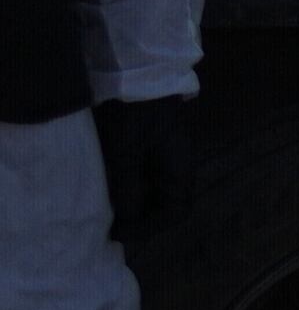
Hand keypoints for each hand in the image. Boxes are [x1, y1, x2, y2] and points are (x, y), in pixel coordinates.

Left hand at [93, 93, 201, 249]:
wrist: (133, 76)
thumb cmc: (133, 115)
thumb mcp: (124, 154)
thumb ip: (127, 189)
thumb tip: (127, 219)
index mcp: (179, 170)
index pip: (175, 212)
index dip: (150, 228)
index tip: (121, 233)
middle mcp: (176, 167)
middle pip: (166, 205)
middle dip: (141, 220)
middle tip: (111, 227)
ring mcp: (164, 157)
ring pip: (154, 193)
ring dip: (135, 206)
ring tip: (109, 212)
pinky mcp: (149, 149)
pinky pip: (144, 179)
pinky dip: (130, 191)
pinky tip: (111, 191)